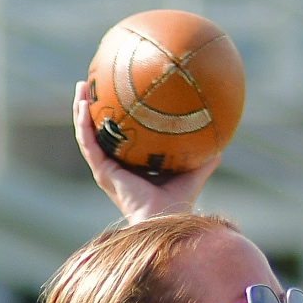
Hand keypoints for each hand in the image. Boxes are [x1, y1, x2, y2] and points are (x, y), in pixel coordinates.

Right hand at [73, 80, 218, 222]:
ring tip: (82, 87)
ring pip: (87, 133)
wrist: (165, 217)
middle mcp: (114, 166)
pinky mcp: (102, 171)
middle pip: (98, 131)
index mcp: (130, 166)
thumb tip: (221, 143)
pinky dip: (84, 123)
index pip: (119, 137)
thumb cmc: (178, 201)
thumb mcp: (192, 173)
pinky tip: (85, 105)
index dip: (115, 118)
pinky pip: (88, 142)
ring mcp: (105, 169)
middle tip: (92, 84)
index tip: (116, 95)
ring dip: (82, 109)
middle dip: (93, 107)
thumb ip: (204, 159)